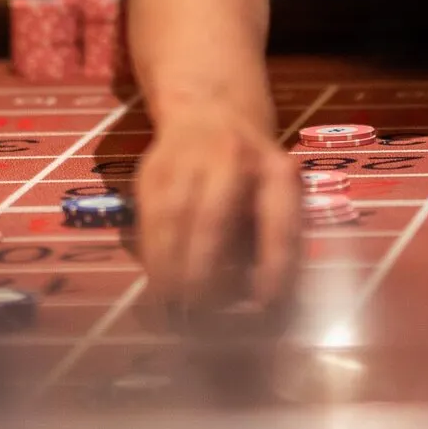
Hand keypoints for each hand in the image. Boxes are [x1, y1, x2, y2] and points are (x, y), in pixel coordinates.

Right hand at [135, 104, 300, 308]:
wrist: (211, 109)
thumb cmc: (252, 172)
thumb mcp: (275, 196)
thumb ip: (271, 243)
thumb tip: (264, 305)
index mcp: (275, 169)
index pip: (278, 220)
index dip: (274, 266)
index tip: (266, 306)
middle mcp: (232, 157)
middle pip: (213, 219)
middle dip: (205, 275)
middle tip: (204, 318)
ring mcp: (188, 159)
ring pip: (173, 221)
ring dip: (171, 273)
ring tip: (175, 312)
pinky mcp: (152, 169)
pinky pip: (148, 220)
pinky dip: (153, 258)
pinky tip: (159, 286)